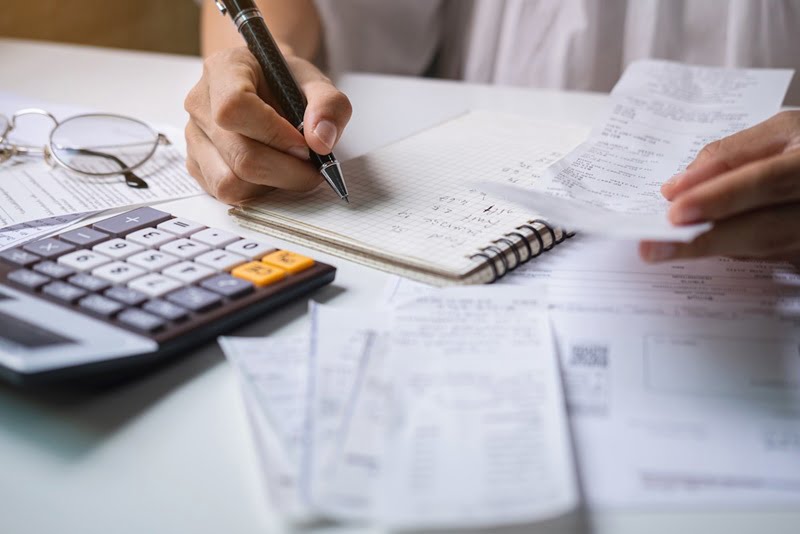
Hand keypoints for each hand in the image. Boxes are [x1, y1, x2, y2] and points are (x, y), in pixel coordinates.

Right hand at [183, 46, 351, 202]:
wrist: (265, 86)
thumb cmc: (286, 83)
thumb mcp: (316, 82)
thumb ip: (328, 105)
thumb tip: (321, 142)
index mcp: (224, 69)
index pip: (235, 107)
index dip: (274, 133)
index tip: (305, 144)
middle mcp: (200, 103)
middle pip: (240, 155)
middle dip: (287, 170)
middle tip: (313, 167)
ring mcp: (194, 137)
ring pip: (231, 182)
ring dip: (272, 185)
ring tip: (291, 168)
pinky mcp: (198, 165)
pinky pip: (226, 192)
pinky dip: (257, 191)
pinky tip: (272, 173)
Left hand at [640, 111, 799, 263]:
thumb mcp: (783, 131)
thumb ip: (731, 153)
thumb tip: (678, 186)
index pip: (766, 182)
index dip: (721, 198)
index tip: (675, 211)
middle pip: (762, 230)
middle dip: (703, 240)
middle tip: (652, 248)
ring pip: (760, 249)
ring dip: (709, 248)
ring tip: (661, 248)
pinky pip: (765, 258)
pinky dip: (729, 249)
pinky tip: (698, 245)